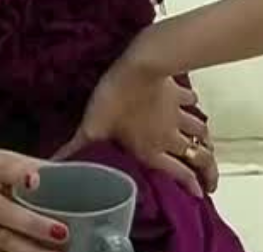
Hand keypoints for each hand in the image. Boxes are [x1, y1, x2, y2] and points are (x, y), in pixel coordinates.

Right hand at [0, 149, 69, 251]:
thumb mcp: (7, 159)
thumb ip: (37, 167)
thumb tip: (75, 176)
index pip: (5, 169)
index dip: (20, 174)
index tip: (35, 179)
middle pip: (4, 212)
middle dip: (34, 225)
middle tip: (62, 233)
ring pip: (0, 240)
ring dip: (30, 250)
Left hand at [53, 61, 216, 197]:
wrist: (141, 66)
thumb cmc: (115, 100)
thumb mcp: (92, 127)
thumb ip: (75, 149)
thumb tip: (50, 165)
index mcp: (152, 150)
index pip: (178, 173)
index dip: (191, 185)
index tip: (201, 195)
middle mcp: (170, 136)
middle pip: (199, 156)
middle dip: (208, 170)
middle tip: (212, 180)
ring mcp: (177, 114)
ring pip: (199, 130)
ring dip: (204, 140)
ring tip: (205, 146)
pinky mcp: (178, 93)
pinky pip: (190, 100)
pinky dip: (193, 105)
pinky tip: (191, 104)